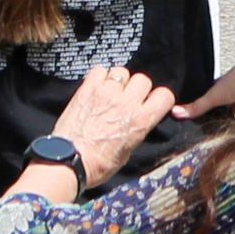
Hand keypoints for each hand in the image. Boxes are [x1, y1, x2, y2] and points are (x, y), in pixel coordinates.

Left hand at [53, 63, 177, 166]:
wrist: (69, 161)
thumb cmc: (97, 164)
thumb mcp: (128, 151)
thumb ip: (137, 129)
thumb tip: (138, 119)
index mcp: (141, 120)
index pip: (165, 95)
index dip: (159, 98)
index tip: (152, 102)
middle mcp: (127, 103)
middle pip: (143, 79)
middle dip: (137, 89)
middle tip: (127, 99)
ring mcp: (107, 93)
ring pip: (122, 71)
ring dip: (118, 81)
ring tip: (110, 93)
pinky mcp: (88, 89)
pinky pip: (100, 70)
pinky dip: (100, 77)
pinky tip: (96, 88)